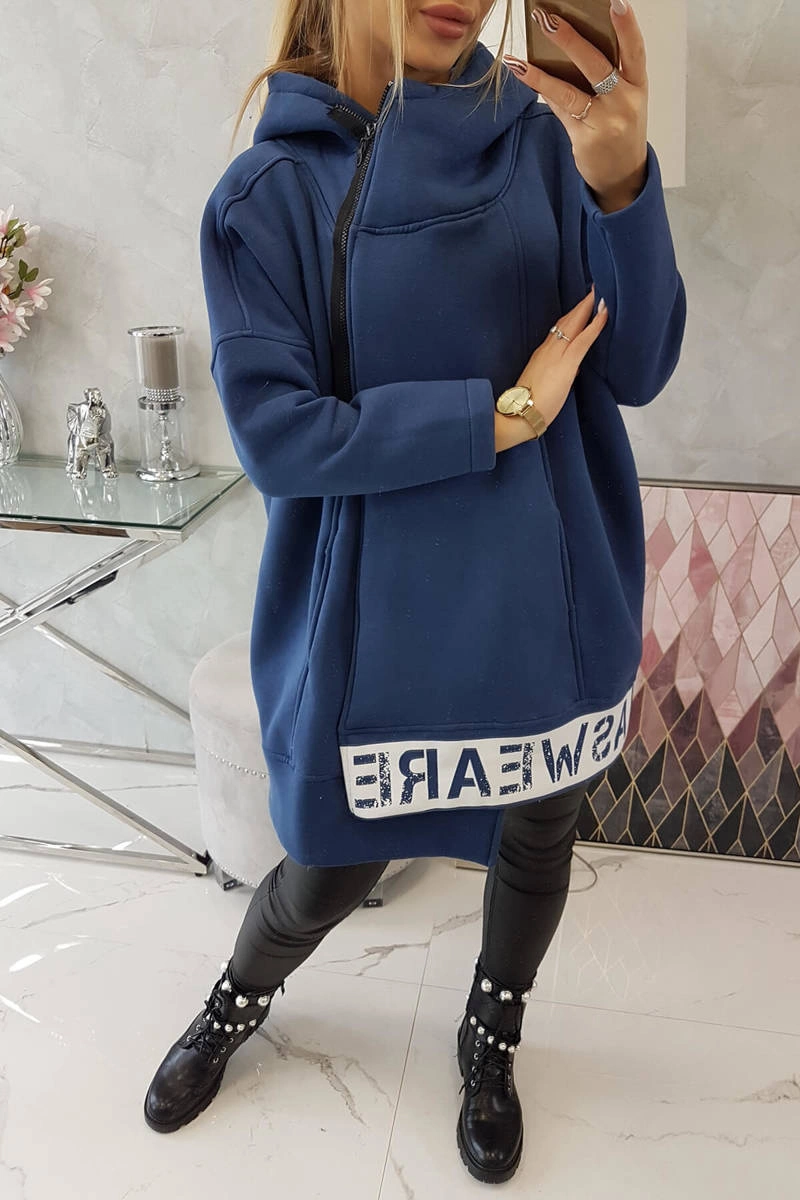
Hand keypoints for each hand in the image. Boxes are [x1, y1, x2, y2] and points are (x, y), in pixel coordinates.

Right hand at [495, 285, 608, 451]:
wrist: (519, 414)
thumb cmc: (529, 405)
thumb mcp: (543, 383)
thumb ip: (557, 372)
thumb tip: (573, 368)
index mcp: (541, 353)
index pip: (559, 329)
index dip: (572, 315)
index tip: (581, 304)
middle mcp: (547, 348)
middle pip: (566, 320)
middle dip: (581, 305)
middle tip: (593, 289)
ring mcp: (557, 354)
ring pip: (575, 324)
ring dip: (588, 308)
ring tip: (599, 294)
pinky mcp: (567, 364)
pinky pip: (584, 339)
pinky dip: (595, 325)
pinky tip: (604, 313)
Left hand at [503, 3, 648, 210]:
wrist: (623, 176)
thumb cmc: (621, 130)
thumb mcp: (624, 101)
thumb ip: (603, 77)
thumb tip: (566, 49)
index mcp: (638, 86)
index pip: (635, 50)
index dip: (627, 26)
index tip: (616, 2)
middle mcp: (625, 102)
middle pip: (597, 65)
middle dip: (571, 40)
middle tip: (549, 19)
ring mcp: (606, 122)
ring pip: (570, 90)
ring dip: (542, 73)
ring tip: (520, 58)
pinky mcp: (586, 139)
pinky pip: (560, 110)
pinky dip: (542, 91)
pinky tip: (524, 75)